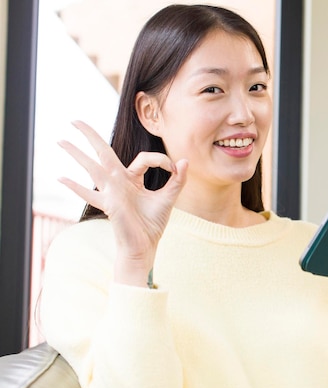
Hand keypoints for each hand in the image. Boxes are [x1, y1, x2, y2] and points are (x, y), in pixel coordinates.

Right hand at [58, 120, 187, 285]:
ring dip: (77, 154)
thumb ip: (178, 180)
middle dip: (91, 136)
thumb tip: (185, 160)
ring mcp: (111, 192)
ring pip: (92, 168)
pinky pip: (89, 195)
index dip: (161, 160)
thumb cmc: (152, 223)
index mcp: (132, 178)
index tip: (174, 170)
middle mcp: (118, 182)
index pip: (143, 158)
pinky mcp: (109, 205)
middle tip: (75, 121)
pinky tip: (61, 178)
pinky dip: (76, 187)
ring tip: (61, 140)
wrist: (145, 245)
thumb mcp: (169, 198)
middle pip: (103, 153)